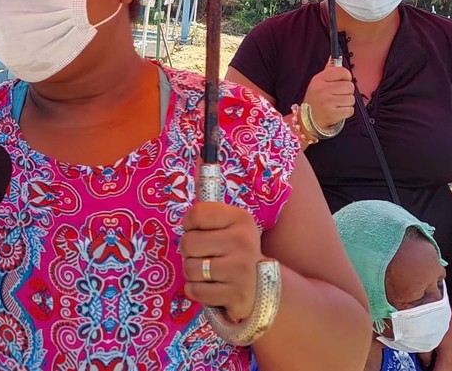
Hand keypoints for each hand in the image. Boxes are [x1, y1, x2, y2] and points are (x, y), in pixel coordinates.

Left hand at [180, 202, 264, 320]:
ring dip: (194, 274)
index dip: (190, 226)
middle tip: (206, 256)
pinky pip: (196, 291)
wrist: (263, 288)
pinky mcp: (236, 295)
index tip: (201, 232)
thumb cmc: (235, 251)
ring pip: (190, 269)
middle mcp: (244, 241)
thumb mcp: (229, 222)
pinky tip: (213, 288)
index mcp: (240, 218)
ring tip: (211, 273)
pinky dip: (198, 292)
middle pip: (188, 243)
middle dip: (190, 253)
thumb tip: (198, 156)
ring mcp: (241, 270)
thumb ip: (209, 195)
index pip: (195, 214)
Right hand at [303, 59, 354, 129]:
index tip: (341, 82)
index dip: (346, 77)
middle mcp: (322, 89)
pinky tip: (337, 112)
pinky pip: (350, 110)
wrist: (307, 121)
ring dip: (346, 103)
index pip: (342, 71)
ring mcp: (327, 102)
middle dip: (346, 92)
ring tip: (336, 104)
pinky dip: (346, 112)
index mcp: (319, 79)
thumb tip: (334, 56)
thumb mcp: (318, 83)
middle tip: (337, 96)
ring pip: (351, 98)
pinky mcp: (332, 113)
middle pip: (350, 86)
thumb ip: (328, 70)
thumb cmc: (316, 100)